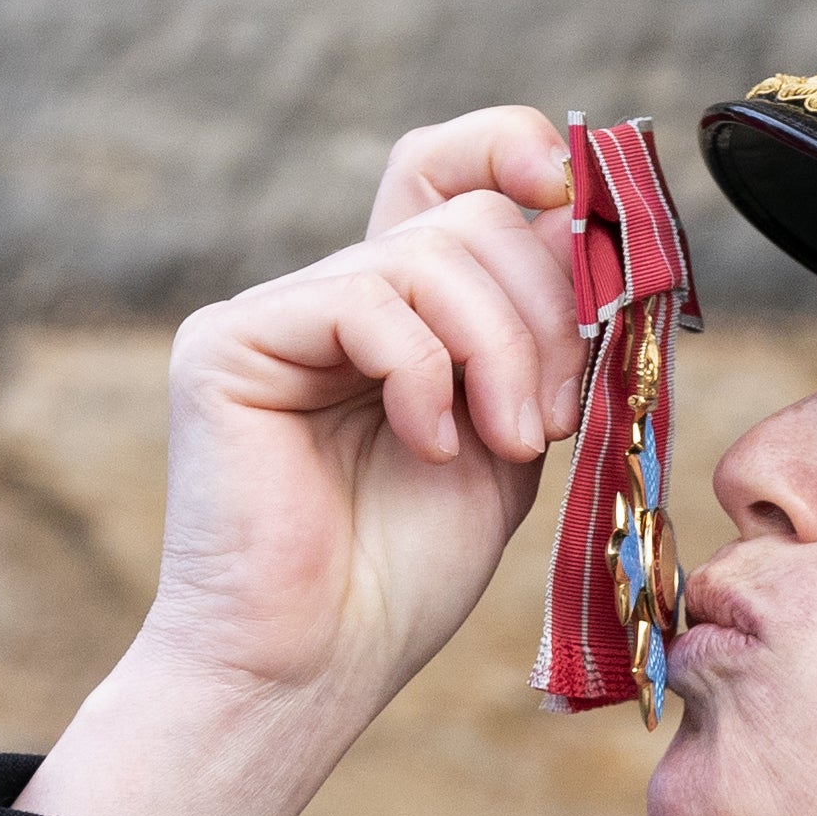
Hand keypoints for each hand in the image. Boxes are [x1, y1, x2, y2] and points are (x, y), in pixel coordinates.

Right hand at [22, 108, 589, 815]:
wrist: (314, 665)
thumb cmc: (407, 572)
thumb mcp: (514, 435)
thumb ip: (545, 338)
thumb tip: (587, 229)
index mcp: (403, 312)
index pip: (450, 172)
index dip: (510, 150)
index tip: (569, 189)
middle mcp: (335, 296)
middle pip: (465, 218)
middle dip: (540, 310)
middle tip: (551, 420)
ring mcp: (277, 313)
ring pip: (428, 256)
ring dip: (499, 351)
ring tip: (507, 444)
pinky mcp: (229, 342)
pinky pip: (364, 302)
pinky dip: (424, 373)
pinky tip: (426, 445)